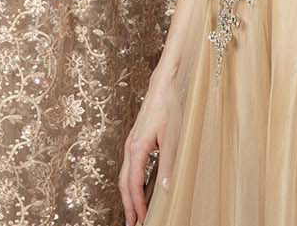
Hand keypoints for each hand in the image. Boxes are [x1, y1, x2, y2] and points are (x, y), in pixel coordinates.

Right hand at [119, 67, 180, 225]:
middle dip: (127, 205)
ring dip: (128, 195)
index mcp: (136, 148)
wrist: (163, 84)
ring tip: (134, 212)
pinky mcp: (136, 140)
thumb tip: (166, 189)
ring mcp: (131, 143)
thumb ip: (168, 164)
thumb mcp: (172, 139)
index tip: (141, 221)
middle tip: (132, 224)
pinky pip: (129, 167)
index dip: (137, 205)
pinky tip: (139, 188)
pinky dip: (132, 183)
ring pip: (125, 175)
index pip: (133, 185)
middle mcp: (129, 147)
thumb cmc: (168, 107)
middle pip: (124, 183)